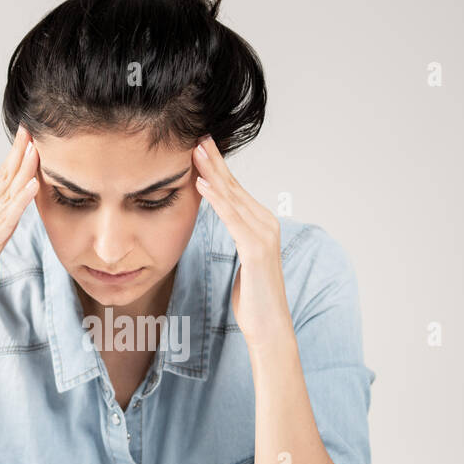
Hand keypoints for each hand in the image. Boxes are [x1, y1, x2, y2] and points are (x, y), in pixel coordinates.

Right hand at [0, 125, 39, 341]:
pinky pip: (5, 222)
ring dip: (21, 171)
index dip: (15, 159)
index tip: (29, 137)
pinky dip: (19, 203)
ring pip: (4, 196)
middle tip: (30, 128)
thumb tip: (10, 217)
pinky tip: (32, 187)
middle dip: (17, 154)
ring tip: (36, 149)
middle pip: (1, 181)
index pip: (1, 183)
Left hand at [192, 136, 293, 350]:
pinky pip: (232, 219)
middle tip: (196, 136)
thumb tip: (224, 222)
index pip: (235, 190)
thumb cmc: (254, 298)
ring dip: (212, 172)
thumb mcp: (242, 260)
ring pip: (232, 198)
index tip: (200, 146)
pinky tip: (202, 185)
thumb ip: (237, 236)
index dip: (217, 167)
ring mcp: (263, 235)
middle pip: (234, 186)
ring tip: (195, 152)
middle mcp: (266, 223)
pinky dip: (216, 200)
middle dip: (214, 161)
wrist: (269, 327)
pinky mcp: (256, 249)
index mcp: (261, 224)